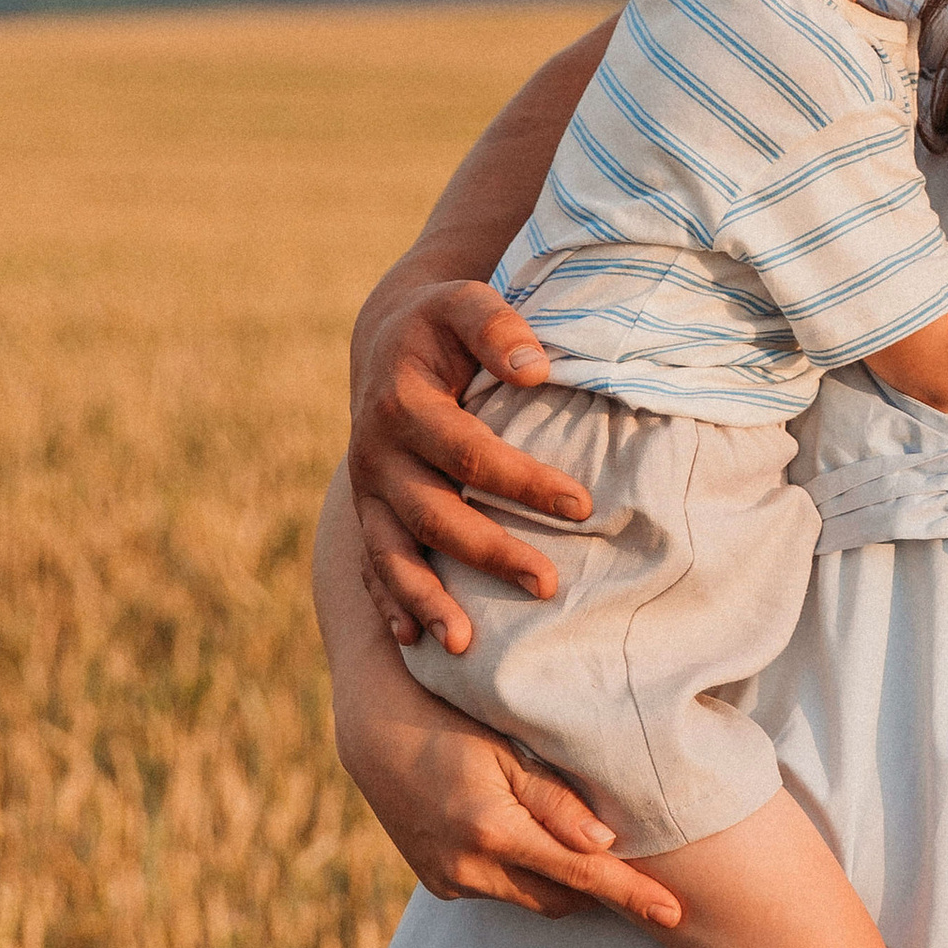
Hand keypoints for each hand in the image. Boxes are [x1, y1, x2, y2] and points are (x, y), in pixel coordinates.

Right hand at [335, 664, 683, 929]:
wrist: (376, 732)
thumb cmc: (450, 724)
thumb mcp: (507, 751)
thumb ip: (556, 801)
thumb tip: (606, 846)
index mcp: (494, 831)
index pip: (583, 874)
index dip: (633, 895)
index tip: (675, 913)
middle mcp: (469, 868)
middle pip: (560, 899)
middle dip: (597, 888)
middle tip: (632, 863)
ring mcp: (450, 882)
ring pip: (530, 899)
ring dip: (558, 880)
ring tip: (577, 841)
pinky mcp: (438, 884)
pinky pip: (498, 892)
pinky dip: (523, 875)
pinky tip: (526, 839)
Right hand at [348, 277, 591, 646]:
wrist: (385, 341)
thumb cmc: (440, 325)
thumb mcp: (463, 303)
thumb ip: (497, 325)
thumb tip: (534, 369)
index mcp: (402, 404)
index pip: (468, 452)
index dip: (522, 481)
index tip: (580, 503)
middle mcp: (377, 454)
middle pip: (433, 514)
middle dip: (490, 553)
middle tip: (548, 585)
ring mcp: (368, 491)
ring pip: (393, 553)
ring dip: (427, 600)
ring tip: (465, 644)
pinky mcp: (367, 514)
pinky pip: (372, 566)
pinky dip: (391, 604)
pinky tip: (416, 642)